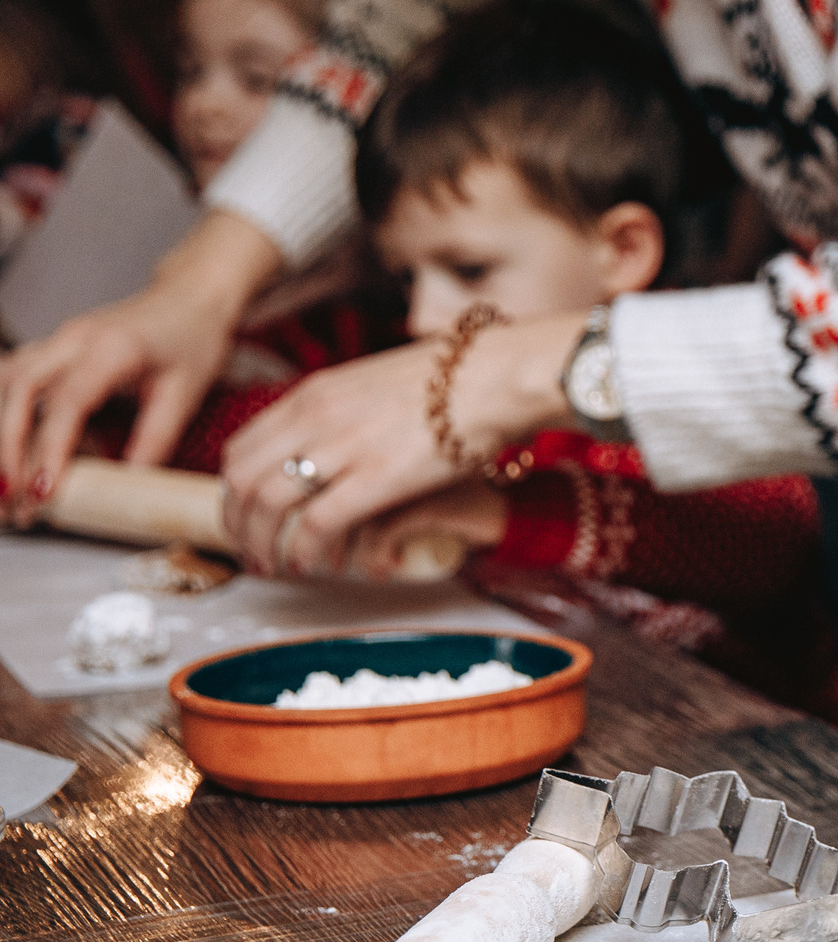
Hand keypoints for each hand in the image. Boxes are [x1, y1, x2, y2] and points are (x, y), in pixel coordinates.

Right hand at [0, 209, 279, 522]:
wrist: (189, 298)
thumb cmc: (192, 339)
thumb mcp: (186, 393)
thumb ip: (155, 439)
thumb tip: (127, 485)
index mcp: (112, 349)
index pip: (68, 403)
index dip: (51, 449)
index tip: (44, 490)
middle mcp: (74, 339)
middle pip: (20, 391)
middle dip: (8, 448)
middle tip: (13, 498)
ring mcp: (58, 340)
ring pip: (7, 383)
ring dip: (0, 433)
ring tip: (6, 484)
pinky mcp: (53, 348)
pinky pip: (12, 376)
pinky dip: (3, 411)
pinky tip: (6, 444)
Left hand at [220, 310, 580, 575]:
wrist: (499, 375)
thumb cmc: (457, 379)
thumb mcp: (379, 384)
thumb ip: (347, 412)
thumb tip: (338, 435)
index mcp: (314, 393)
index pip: (242, 447)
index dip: (234, 492)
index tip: (246, 518)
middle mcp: (315, 416)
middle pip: (242, 479)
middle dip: (238, 525)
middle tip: (253, 552)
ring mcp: (342, 446)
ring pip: (268, 503)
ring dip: (264, 543)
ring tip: (277, 566)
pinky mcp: (375, 478)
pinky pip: (317, 524)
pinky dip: (307, 551)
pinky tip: (317, 564)